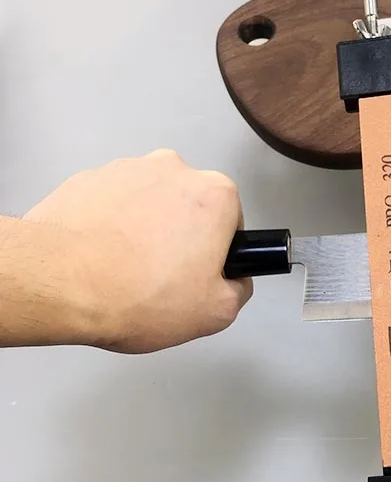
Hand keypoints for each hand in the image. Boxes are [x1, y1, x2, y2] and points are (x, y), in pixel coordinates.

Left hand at [22, 149, 251, 352]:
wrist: (59, 283)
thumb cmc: (139, 294)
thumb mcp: (217, 312)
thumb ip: (239, 289)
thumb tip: (232, 280)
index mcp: (214, 195)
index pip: (231, 223)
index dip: (217, 255)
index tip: (198, 277)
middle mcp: (174, 170)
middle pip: (191, 208)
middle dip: (182, 239)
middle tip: (163, 279)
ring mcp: (127, 169)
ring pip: (150, 205)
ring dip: (145, 232)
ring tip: (127, 273)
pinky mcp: (88, 179)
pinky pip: (113, 205)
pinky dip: (111, 228)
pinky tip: (101, 260)